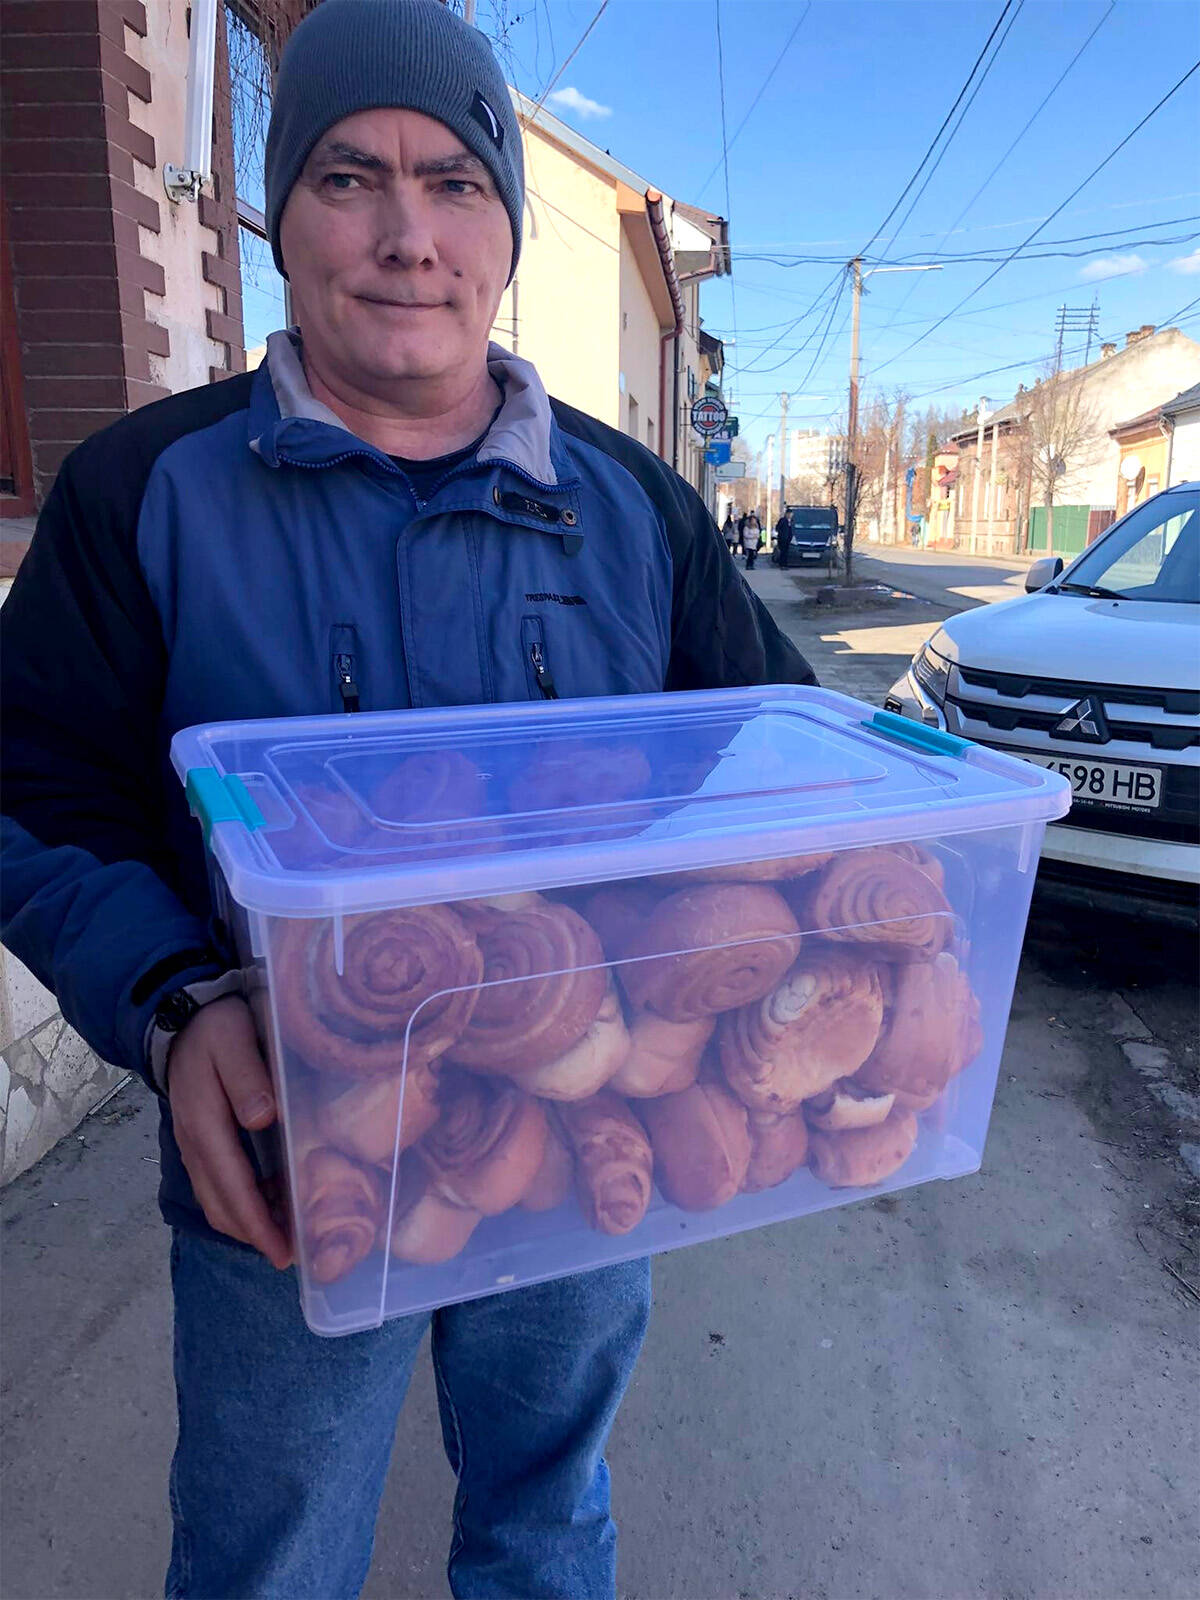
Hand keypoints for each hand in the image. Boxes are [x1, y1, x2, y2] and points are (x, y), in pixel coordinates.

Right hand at [167, 996, 292, 1268]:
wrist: (183, 1015)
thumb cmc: (218, 1027)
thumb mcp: (235, 1039)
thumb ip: (248, 1076)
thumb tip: (262, 1119)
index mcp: (204, 1123)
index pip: (232, 1186)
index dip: (257, 1223)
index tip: (283, 1251)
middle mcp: (194, 1142)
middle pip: (221, 1204)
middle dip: (255, 1234)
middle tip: (292, 1254)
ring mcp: (193, 1144)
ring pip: (216, 1198)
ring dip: (246, 1222)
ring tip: (284, 1236)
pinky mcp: (198, 1140)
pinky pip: (216, 1184)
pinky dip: (239, 1202)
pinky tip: (269, 1203)